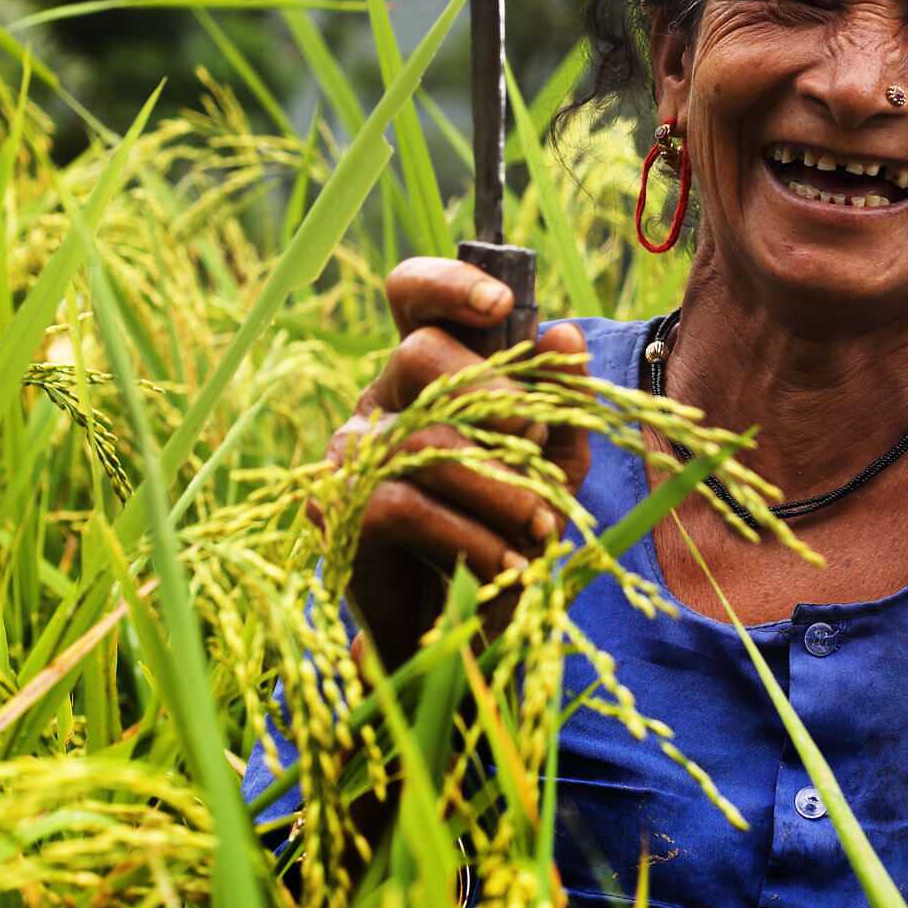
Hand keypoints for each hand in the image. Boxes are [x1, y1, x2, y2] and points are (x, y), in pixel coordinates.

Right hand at [325, 257, 592, 667]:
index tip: (502, 305)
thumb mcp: (558, 461)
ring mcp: (355, 452)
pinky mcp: (341, 514)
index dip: (449, 284)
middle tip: (536, 441)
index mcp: (436, 368)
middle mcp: (385, 397)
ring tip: (544, 526)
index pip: (414, 295)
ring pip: (419, 436)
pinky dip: (468, 536)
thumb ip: (565, 399)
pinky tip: (509, 563)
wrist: (473, 624)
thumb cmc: (514, 522)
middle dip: (491, 394)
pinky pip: (401, 505)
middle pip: (417, 353)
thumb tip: (563, 334)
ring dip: (497, 483)